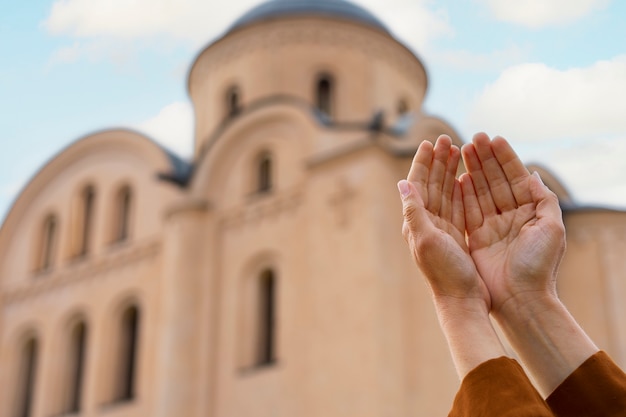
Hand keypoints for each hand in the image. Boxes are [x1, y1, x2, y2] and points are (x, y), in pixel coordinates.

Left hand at [399, 135, 489, 307]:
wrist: (461, 300)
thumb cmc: (444, 273)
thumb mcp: (427, 240)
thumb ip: (414, 211)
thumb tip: (402, 182)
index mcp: (416, 221)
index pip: (417, 184)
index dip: (423, 162)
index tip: (429, 142)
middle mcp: (426, 223)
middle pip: (431, 184)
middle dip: (437, 161)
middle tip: (446, 139)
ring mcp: (441, 229)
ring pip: (445, 192)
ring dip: (449, 171)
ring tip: (456, 151)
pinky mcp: (456, 235)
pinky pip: (457, 206)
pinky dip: (460, 190)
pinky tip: (465, 178)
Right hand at [459, 133, 565, 312]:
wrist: (520, 299)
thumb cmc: (539, 265)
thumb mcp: (551, 228)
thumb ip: (543, 199)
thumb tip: (532, 174)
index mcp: (530, 212)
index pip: (514, 177)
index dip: (504, 157)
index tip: (493, 138)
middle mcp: (510, 216)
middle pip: (495, 180)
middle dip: (485, 158)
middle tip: (474, 138)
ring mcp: (492, 226)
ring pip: (480, 191)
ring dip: (472, 170)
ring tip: (462, 149)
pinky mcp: (476, 238)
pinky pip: (468, 210)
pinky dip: (463, 193)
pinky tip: (458, 177)